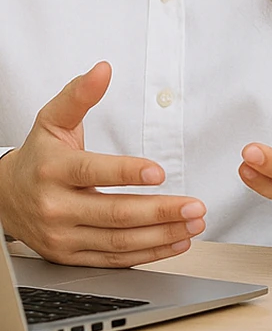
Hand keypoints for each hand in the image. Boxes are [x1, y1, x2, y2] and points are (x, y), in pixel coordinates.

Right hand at [0, 63, 205, 266]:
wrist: (3, 198)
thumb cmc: (38, 156)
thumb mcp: (53, 119)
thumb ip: (80, 94)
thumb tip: (103, 70)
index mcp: (55, 171)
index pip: (93, 172)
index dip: (127, 173)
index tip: (159, 172)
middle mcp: (58, 207)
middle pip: (114, 213)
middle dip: (160, 211)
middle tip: (194, 207)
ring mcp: (64, 237)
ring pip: (118, 242)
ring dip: (161, 235)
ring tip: (193, 225)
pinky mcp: (71, 257)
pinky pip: (113, 260)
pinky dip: (147, 254)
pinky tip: (175, 243)